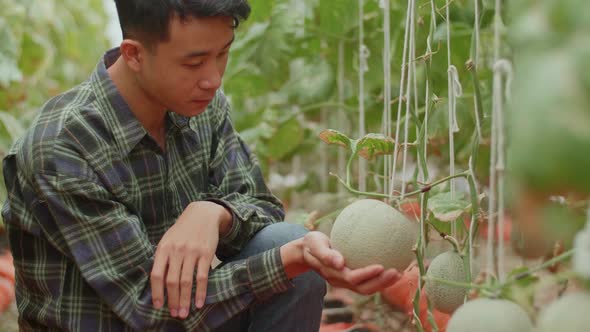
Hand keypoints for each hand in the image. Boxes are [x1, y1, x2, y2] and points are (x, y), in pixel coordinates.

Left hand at [150, 201, 229, 318]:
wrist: (203, 214)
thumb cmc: (182, 230)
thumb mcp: (168, 240)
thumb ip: (163, 259)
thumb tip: (158, 284)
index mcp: (163, 248)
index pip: (156, 275)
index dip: (156, 293)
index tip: (158, 306)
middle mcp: (176, 250)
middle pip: (172, 281)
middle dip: (172, 301)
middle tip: (174, 314)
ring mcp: (192, 252)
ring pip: (187, 281)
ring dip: (185, 300)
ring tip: (184, 313)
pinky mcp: (206, 253)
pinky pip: (202, 277)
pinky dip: (201, 292)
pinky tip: (199, 303)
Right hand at [281, 232, 400, 294]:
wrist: (307, 251)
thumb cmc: (312, 244)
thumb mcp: (315, 244)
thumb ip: (325, 253)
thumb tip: (340, 261)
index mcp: (333, 274)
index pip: (353, 278)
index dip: (367, 275)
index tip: (382, 266)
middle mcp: (342, 281)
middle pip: (364, 288)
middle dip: (381, 283)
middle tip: (397, 271)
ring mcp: (347, 281)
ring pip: (368, 287)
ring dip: (384, 283)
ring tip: (400, 272)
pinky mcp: (351, 277)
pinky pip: (368, 280)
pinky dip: (381, 276)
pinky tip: (393, 264)